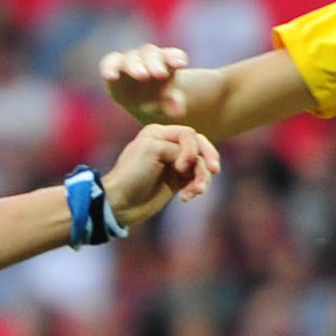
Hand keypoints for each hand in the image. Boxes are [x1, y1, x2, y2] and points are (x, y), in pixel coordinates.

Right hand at [98, 43, 193, 121]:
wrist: (142, 103)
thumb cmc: (159, 101)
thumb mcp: (167, 105)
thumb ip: (172, 105)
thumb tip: (178, 111)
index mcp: (166, 62)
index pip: (172, 55)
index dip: (175, 57)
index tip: (180, 65)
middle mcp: (148, 57)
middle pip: (151, 53)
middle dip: (155, 63)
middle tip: (160, 74)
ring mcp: (130, 60)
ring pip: (132, 57)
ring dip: (136, 66)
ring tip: (141, 76)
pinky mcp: (114, 66)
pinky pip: (109, 63)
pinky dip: (109, 68)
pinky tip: (110, 76)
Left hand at [104, 124, 218, 227]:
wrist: (120, 203)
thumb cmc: (131, 174)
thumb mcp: (152, 150)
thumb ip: (178, 148)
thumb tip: (194, 160)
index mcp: (159, 133)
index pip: (189, 135)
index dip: (191, 150)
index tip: (180, 166)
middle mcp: (168, 145)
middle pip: (200, 147)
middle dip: (208, 158)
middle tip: (214, 170)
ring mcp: (174, 164)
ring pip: (201, 166)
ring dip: (202, 178)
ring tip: (195, 192)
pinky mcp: (177, 181)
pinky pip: (196, 180)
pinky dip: (196, 188)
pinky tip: (187, 198)